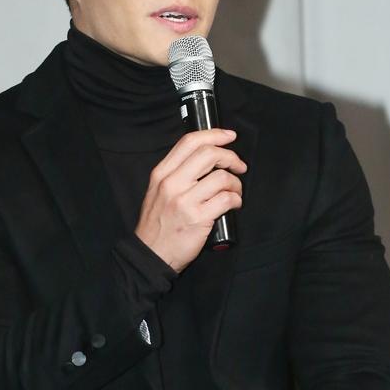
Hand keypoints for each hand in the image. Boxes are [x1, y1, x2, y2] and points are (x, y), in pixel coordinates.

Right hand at [135, 128, 246, 272]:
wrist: (150, 254)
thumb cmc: (157, 224)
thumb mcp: (157, 191)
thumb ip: (176, 173)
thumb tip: (206, 157)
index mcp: (161, 173)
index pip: (189, 142)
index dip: (214, 134)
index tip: (229, 136)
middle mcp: (171, 183)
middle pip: (208, 154)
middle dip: (231, 157)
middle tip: (239, 166)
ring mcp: (184, 201)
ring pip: (222, 177)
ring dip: (236, 183)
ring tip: (235, 191)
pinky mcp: (198, 218)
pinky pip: (226, 199)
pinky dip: (236, 200)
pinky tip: (234, 204)